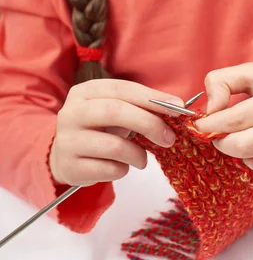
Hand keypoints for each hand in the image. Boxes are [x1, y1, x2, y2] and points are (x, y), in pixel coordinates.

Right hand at [50, 79, 183, 185]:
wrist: (67, 157)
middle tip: (169, 138)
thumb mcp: (115, 111)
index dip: (152, 98)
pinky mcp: (70, 166)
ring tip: (142, 159)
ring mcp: (67, 140)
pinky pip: (108, 169)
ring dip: (137, 154)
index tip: (178, 108)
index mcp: (85, 92)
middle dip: (149, 124)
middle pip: (115, 112)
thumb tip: (176, 107)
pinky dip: (122, 170)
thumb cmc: (100, 129)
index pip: (122, 89)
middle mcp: (71, 113)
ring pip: (113, 146)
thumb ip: (140, 107)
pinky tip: (120, 167)